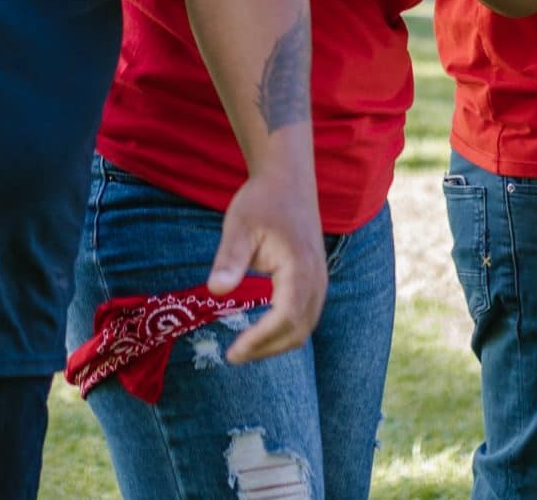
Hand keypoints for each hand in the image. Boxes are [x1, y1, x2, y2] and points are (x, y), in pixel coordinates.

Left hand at [208, 163, 325, 362]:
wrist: (287, 180)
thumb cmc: (261, 201)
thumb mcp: (238, 226)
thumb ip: (229, 259)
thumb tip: (215, 291)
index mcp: (300, 269)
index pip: (285, 318)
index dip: (260, 340)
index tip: (233, 352)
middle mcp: (317, 280)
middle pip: (298, 330)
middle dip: (266, 349)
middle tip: (234, 356)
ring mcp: (320, 282)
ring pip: (304, 327)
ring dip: (276, 343)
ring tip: (244, 349)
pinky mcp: (316, 281)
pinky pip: (306, 316)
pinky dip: (285, 331)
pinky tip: (261, 332)